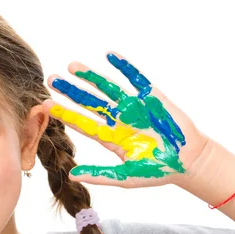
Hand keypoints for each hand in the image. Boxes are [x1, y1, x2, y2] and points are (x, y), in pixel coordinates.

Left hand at [43, 52, 210, 187]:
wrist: (188, 161)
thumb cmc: (157, 171)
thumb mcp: (126, 178)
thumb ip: (99, 175)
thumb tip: (71, 176)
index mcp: (109, 137)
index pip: (81, 123)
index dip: (64, 113)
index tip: (45, 105)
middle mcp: (117, 119)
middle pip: (89, 102)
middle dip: (70, 91)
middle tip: (51, 79)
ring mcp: (133, 107)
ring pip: (107, 88)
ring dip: (90, 76)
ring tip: (71, 66)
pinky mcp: (151, 97)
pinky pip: (135, 78)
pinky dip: (124, 67)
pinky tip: (109, 55)